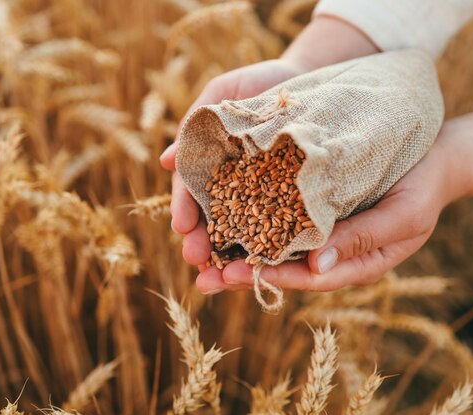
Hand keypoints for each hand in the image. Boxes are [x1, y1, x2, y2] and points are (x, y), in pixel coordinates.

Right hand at [160, 58, 305, 267]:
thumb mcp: (224, 92)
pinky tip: (266, 265)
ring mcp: (259, 196)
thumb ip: (196, 123)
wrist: (307, 79)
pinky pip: (278, 226)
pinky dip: (269, 246)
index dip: (184, 209)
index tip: (182, 227)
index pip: (190, 191)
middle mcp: (230, 186)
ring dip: (229, 256)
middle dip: (202, 242)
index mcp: (209, 164)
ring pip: (240, 231)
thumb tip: (165, 161)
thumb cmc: (259, 83)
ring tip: (223, 278)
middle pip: (211, 220)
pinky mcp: (289, 200)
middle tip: (197, 261)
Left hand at [195, 110, 472, 292]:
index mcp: (354, 264)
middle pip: (282, 268)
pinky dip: (251, 220)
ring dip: (238, 250)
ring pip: (274, 247)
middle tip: (201, 275)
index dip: (270, 277)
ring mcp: (321, 231)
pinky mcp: (312, 207)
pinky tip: (223, 215)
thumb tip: (317, 266)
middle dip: (242, 273)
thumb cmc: (424, 188)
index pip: (306, 278)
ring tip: (198, 252)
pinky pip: (278, 219)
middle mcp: (331, 252)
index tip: (233, 275)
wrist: (434, 158)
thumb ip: (363, 240)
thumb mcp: (403, 215)